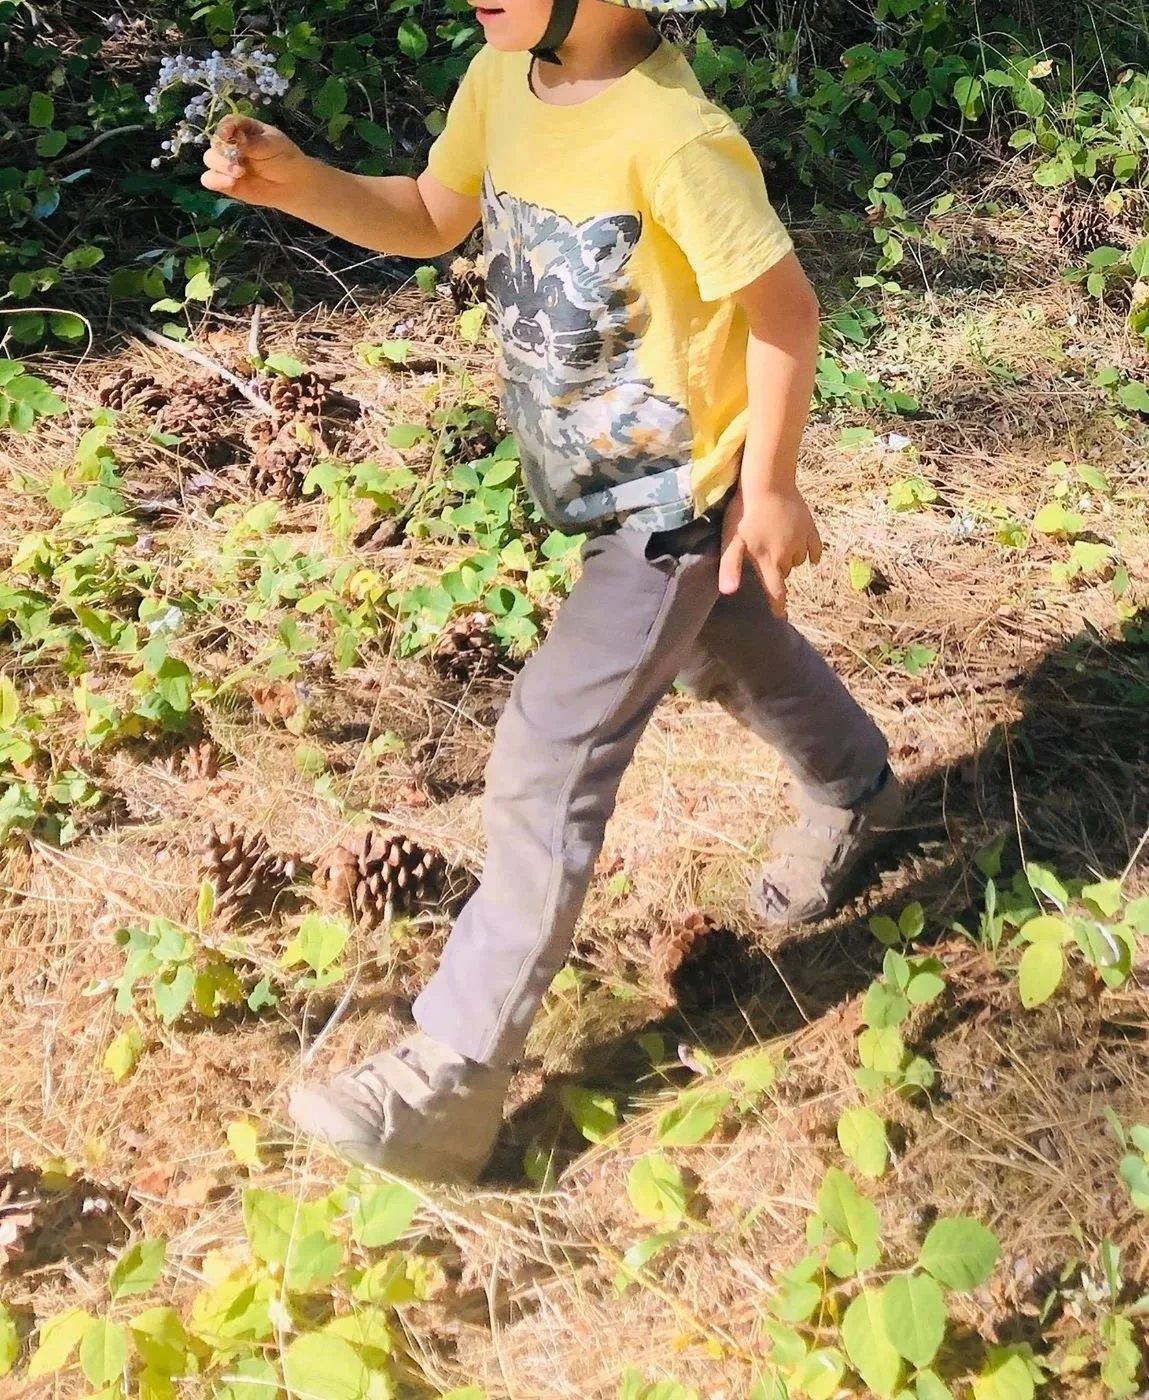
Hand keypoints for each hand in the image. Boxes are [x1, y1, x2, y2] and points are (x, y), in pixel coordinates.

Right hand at [201, 114, 309, 207]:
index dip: (225, 127)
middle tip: (239, 161)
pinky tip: (230, 183)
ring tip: (240, 174)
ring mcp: (226, 163)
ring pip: (210, 160)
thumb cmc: (285, 158)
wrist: (294, 185)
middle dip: (223, 151)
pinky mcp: (226, 182)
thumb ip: (253, 142)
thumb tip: (235, 137)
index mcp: (242, 129)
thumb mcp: (272, 145)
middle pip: (215, 142)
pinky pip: (210, 180)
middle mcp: (230, 144)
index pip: (227, 124)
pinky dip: (216, 181)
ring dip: (221, 166)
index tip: (228, 133)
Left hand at [719, 483, 822, 616]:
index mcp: (770, 561)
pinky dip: (812, 553)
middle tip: (767, 565)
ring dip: (790, 561)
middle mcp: (789, 555)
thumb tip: (729, 592)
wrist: (768, 482)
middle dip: (777, 574)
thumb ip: (730, 566)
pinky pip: (815, 547)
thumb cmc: (744, 513)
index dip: (778, 605)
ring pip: (798, 560)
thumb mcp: (732, 541)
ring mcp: (801, 540)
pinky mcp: (809, 526)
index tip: (780, 616)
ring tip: (779, 552)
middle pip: (785, 573)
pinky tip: (809, 555)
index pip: (776, 591)